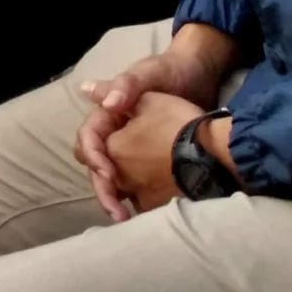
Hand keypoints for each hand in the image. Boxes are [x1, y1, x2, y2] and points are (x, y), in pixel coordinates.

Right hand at [75, 27, 233, 218]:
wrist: (202, 78)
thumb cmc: (171, 72)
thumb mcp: (148, 74)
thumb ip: (125, 86)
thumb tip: (99, 101)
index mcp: (107, 114)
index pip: (89, 138)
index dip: (94, 157)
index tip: (109, 174)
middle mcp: (115, 133)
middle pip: (96, 164)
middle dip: (102, 188)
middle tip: (117, 211)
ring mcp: (132, 149)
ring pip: (113, 178)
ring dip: (115, 199)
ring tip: (126, 219)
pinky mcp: (150, 162)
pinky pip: (135, 184)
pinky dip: (136, 199)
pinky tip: (146, 215)